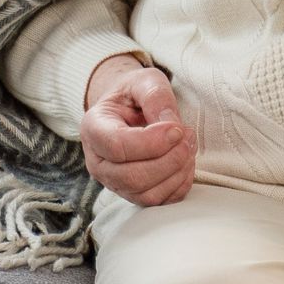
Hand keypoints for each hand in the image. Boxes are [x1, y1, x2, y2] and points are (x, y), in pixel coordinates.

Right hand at [80, 53, 195, 203]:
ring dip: (176, 173)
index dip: (152, 142)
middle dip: (168, 160)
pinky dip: (178, 186)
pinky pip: (158, 202)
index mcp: (93, 128)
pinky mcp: (133, 194)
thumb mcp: (143, 81)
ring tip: (189, 146)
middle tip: (187, 136)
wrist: (127, 109)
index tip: (177, 129)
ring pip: (146, 194)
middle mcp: (98, 162)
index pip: (118, 146)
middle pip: (131, 176)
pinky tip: (186, 163)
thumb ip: (156, 96)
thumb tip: (171, 126)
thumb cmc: (133, 94)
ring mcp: (114, 182)